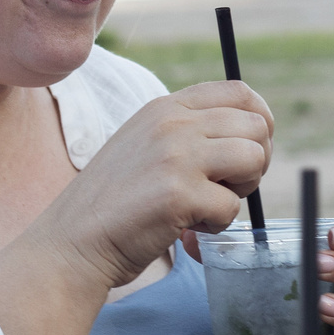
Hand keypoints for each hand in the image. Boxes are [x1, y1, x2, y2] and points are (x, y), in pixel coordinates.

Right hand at [34, 80, 273, 294]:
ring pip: (254, 159)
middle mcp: (172, 123)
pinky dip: (216, 225)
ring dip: (241, 191)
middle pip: (257, 127)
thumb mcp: (147, 144)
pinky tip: (186, 227)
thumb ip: (190, 131)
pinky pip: (232, 207)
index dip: (261, 123)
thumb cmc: (116, 202)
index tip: (252, 152)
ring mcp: (175, 155)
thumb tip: (256, 134)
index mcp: (166, 107)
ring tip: (207, 206)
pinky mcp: (178, 193)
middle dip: (255, 163)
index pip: (240, 93)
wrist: (72, 241)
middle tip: (227, 187)